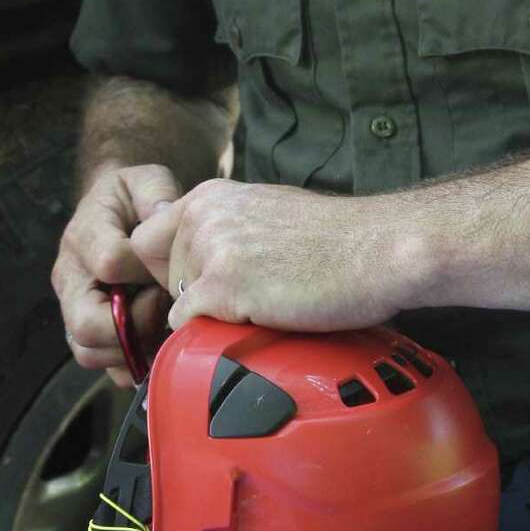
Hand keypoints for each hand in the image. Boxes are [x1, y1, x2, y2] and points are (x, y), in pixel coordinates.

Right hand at [52, 164, 177, 384]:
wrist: (119, 215)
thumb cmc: (136, 200)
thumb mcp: (146, 180)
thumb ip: (155, 191)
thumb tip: (161, 217)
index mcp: (84, 237)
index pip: (108, 263)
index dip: (144, 270)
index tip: (166, 267)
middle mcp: (70, 278)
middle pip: (85, 323)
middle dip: (133, 323)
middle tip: (162, 304)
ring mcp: (75, 310)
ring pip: (89, 352)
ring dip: (132, 348)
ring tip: (160, 322)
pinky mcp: (90, 334)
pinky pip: (104, 366)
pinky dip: (133, 364)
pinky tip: (156, 341)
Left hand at [128, 178, 412, 332]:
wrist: (380, 249)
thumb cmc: (340, 240)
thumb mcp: (269, 214)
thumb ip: (228, 230)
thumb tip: (202, 268)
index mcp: (211, 195)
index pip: (149, 240)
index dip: (170, 269)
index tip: (203, 284)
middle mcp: (202, 215)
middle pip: (163, 278)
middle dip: (196, 297)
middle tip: (250, 298)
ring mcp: (209, 248)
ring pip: (178, 304)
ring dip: (213, 317)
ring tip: (265, 306)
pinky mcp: (222, 285)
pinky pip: (188, 326)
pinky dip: (216, 335)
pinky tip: (259, 320)